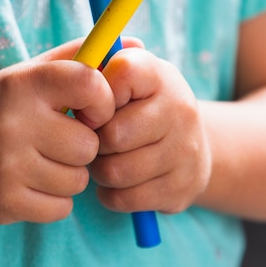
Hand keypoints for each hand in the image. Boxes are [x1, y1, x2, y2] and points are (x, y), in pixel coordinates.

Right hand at [0, 39, 114, 223]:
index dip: (102, 101)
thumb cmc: (4, 105)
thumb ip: (83, 56)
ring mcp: (6, 166)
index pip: (91, 85)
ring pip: (78, 180)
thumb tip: (138, 45)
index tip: (90, 109)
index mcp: (24, 84)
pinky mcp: (4, 202)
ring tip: (40, 159)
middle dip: (82, 145)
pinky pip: (62, 208)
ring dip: (68, 173)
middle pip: (90, 145)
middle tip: (56, 138)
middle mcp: (13, 123)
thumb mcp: (34, 73)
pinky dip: (54, 199)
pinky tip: (30, 180)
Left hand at [89, 48, 211, 213]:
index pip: (122, 73)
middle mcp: (181, 108)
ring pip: (115, 171)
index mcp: (160, 74)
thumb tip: (76, 68)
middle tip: (96, 141)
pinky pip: (124, 199)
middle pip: (112, 134)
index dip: (98, 94)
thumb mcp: (125, 80)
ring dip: (100, 171)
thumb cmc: (137, 108)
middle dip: (94, 142)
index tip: (97, 105)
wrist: (189, 147)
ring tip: (106, 161)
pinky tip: (118, 183)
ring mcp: (186, 151)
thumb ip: (96, 67)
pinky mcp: (183, 188)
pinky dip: (111, 194)